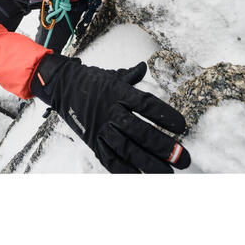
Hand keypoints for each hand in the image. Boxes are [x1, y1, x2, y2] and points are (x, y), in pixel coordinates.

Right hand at [31, 55, 190, 173]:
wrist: (62, 86)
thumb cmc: (92, 82)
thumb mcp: (112, 76)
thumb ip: (131, 75)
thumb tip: (143, 67)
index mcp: (119, 93)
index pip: (147, 105)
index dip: (165, 116)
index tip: (182, 126)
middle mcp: (111, 111)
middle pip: (140, 131)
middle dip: (163, 147)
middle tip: (182, 158)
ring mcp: (101, 128)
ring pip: (127, 149)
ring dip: (149, 163)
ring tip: (167, 173)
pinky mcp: (93, 141)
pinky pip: (110, 159)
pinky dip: (125, 170)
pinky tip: (141, 177)